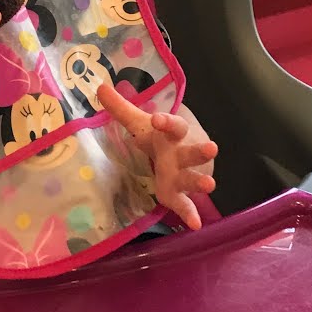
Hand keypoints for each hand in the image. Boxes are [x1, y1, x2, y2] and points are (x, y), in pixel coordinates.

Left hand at [96, 85, 216, 231]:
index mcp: (172, 134)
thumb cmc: (160, 139)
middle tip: (212, 148)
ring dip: (200, 182)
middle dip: (200, 152)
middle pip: (191, 152)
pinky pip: (186, 204)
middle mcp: (182, 154)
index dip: (166, 122)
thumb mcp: (140, 124)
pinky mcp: (180, 194)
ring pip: (193, 177)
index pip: (173, 125)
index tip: (158, 119)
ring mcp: (183, 175)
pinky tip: (195, 225)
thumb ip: (121, 109)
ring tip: (209, 186)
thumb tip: (99, 87)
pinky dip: (190, 213)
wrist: (184, 155)